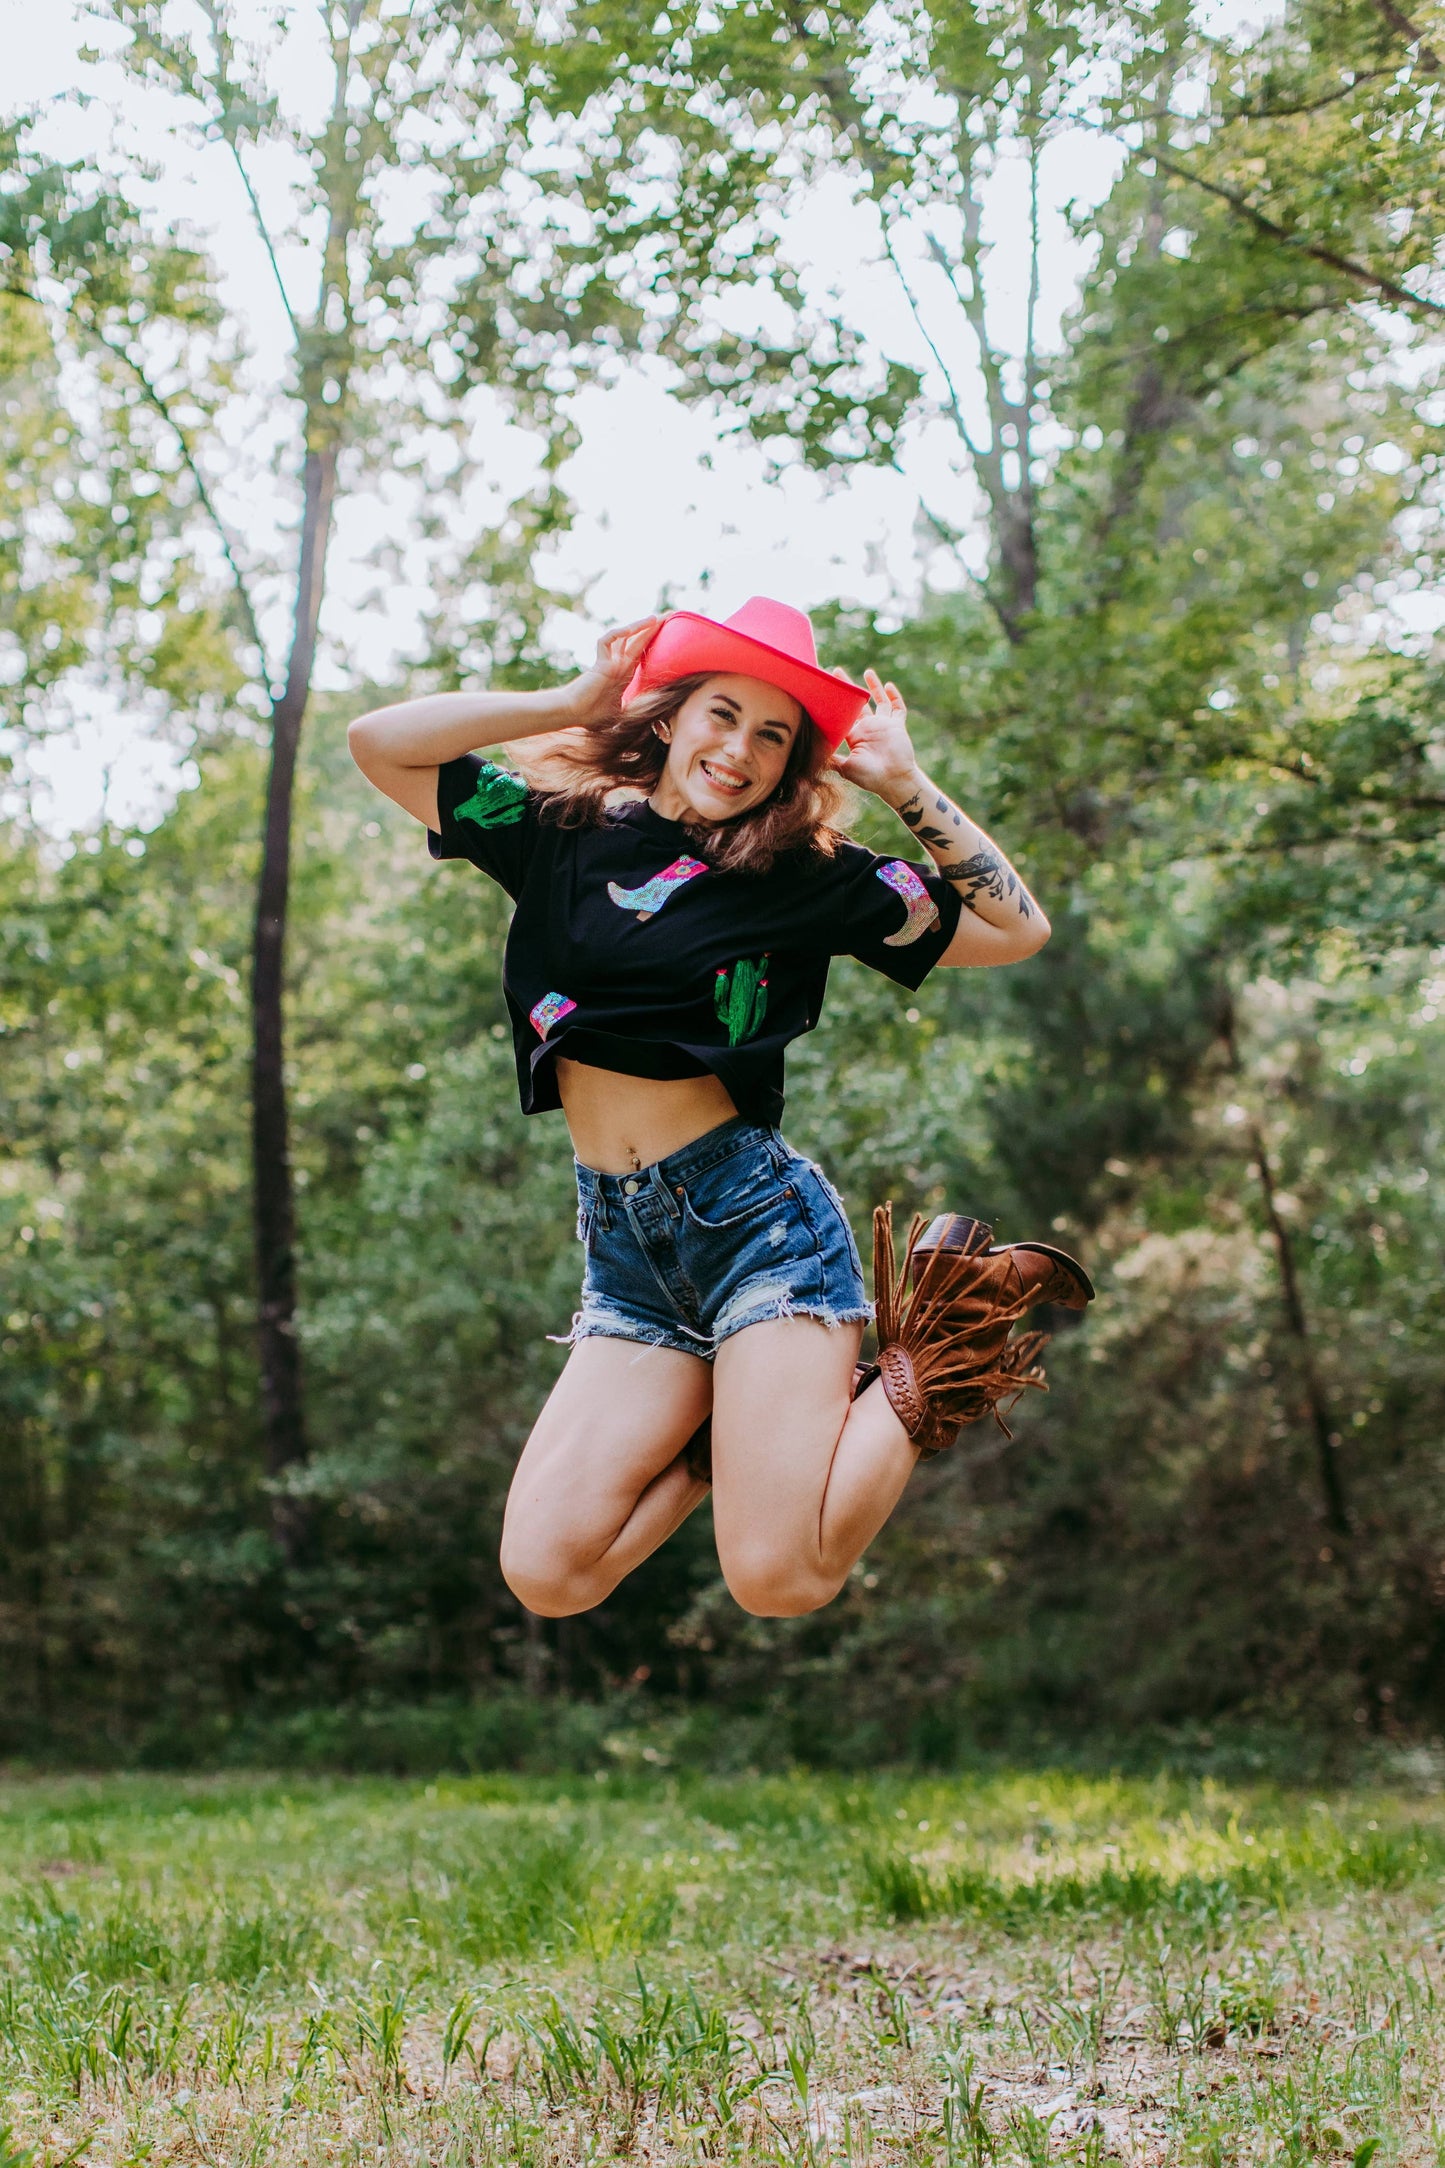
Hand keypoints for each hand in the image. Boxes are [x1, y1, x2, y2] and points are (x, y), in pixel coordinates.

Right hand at [567, 616, 664, 726]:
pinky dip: (616, 634)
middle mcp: (618, 665)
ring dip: (639, 626)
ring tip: (655, 618)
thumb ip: (635, 712)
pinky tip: (630, 628)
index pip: (643, 652)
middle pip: (638, 641)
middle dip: (653, 628)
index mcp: (625, 674)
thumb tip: (653, 721)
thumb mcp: (622, 713)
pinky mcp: (600, 663)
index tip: (671, 633)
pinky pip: (606, 641)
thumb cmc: (592, 717)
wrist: (574, 715)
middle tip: (670, 615)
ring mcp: (609, 662)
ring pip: (624, 637)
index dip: (654, 641)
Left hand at [830, 668, 916, 798]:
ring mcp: (883, 726)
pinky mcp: (897, 726)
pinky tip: (888, 685)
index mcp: (855, 736)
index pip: (842, 716)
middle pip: (858, 703)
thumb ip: (832, 759)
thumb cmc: (869, 777)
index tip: (823, 691)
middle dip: (849, 688)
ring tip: (867, 672)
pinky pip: (898, 708)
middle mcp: (868, 728)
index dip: (834, 704)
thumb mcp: (846, 767)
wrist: (893, 781)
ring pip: (879, 701)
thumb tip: (811, 756)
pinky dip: (894, 697)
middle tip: (836, 672)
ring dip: (874, 686)